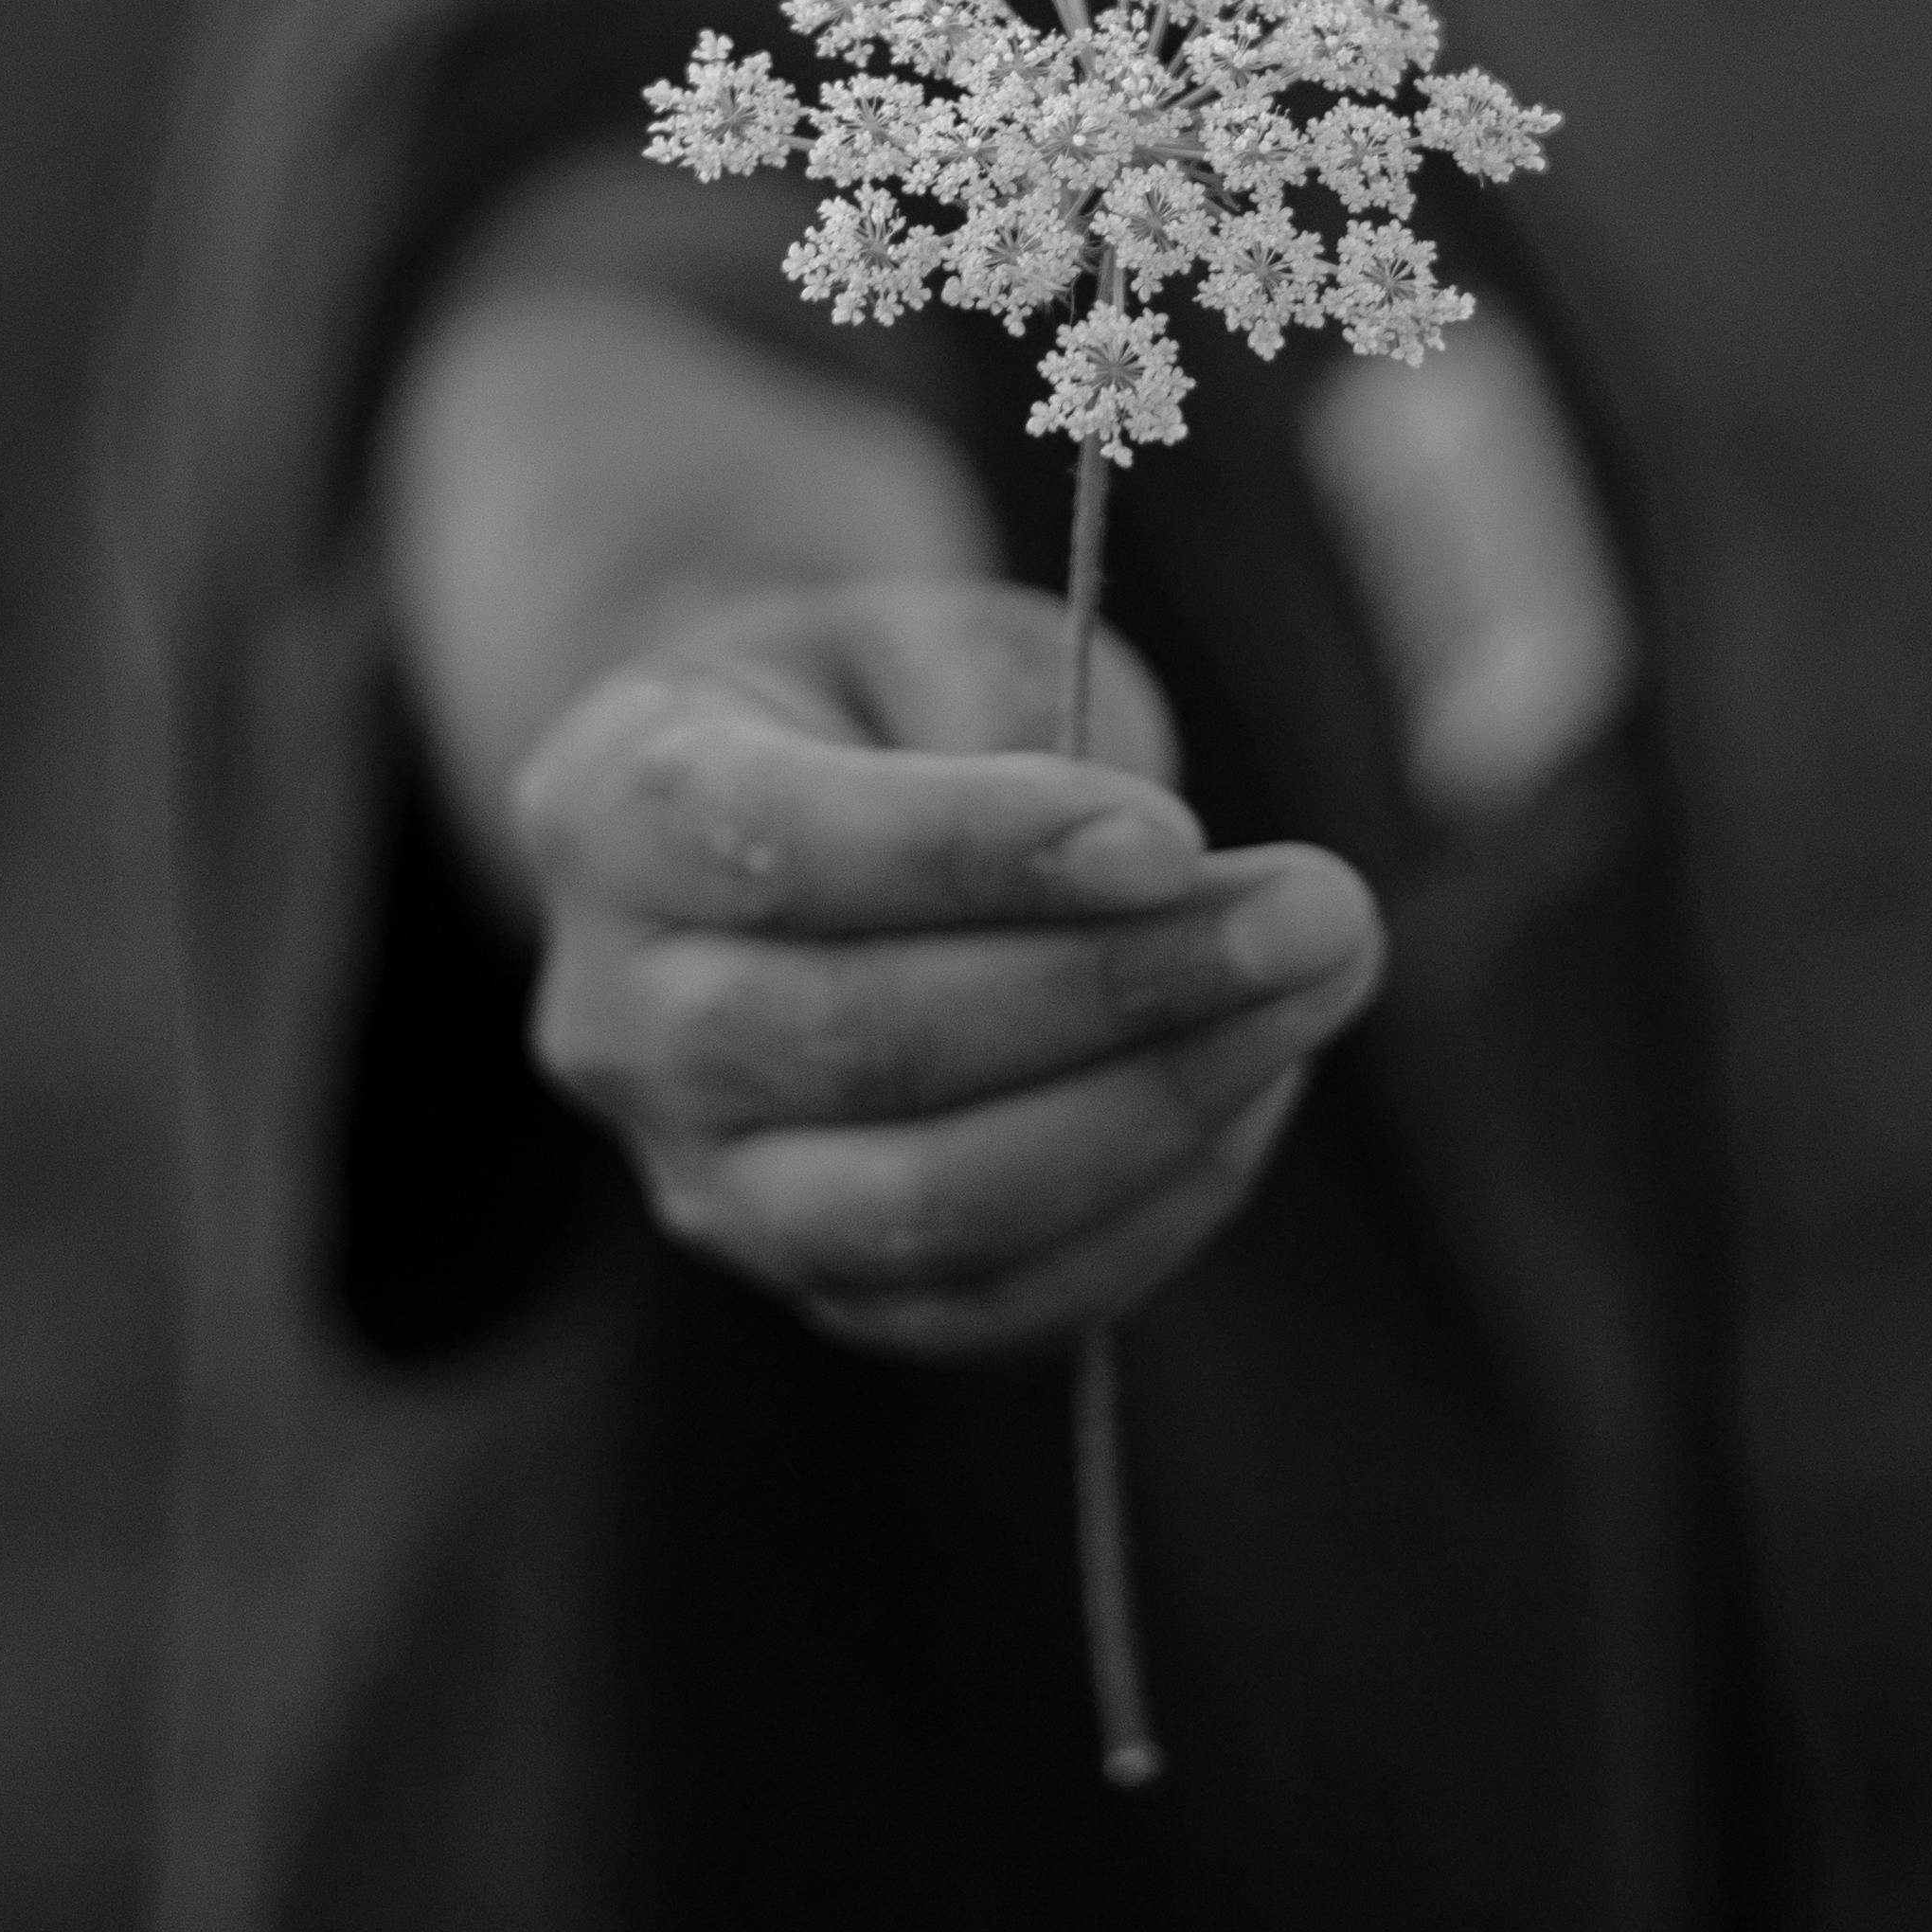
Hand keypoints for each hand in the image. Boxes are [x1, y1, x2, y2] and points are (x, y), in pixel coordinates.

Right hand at [511, 576, 1380, 1354]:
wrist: (782, 823)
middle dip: (1112, 989)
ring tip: (1313, 999)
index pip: (779, 848)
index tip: (1174, 834)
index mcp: (609, 806)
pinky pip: (981, 1305)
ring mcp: (701, 1176)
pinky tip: (1253, 1101)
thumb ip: (1009, 696)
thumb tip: (1145, 857)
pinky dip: (1140, 1220)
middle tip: (1321, 915)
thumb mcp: (926, 626)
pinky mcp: (810, 1279)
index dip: (977, 849)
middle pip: (857, 1044)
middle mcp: (616, 1018)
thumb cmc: (874, 705)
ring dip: (1150, 1114)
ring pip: (920, 1206)